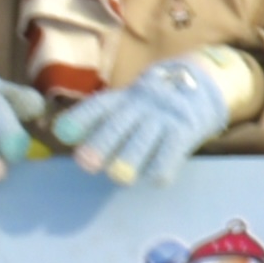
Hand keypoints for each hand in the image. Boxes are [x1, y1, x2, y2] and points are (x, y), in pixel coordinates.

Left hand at [58, 54, 241, 186]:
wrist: (203, 83)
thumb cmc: (152, 106)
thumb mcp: (128, 104)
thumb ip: (100, 120)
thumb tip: (60, 133)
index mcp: (122, 99)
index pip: (99, 106)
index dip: (80, 118)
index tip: (62, 133)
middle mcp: (140, 105)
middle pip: (119, 123)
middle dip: (102, 143)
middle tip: (86, 163)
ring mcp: (164, 117)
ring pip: (145, 138)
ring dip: (131, 158)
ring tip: (119, 176)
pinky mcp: (186, 130)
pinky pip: (173, 150)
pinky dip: (163, 166)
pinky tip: (155, 178)